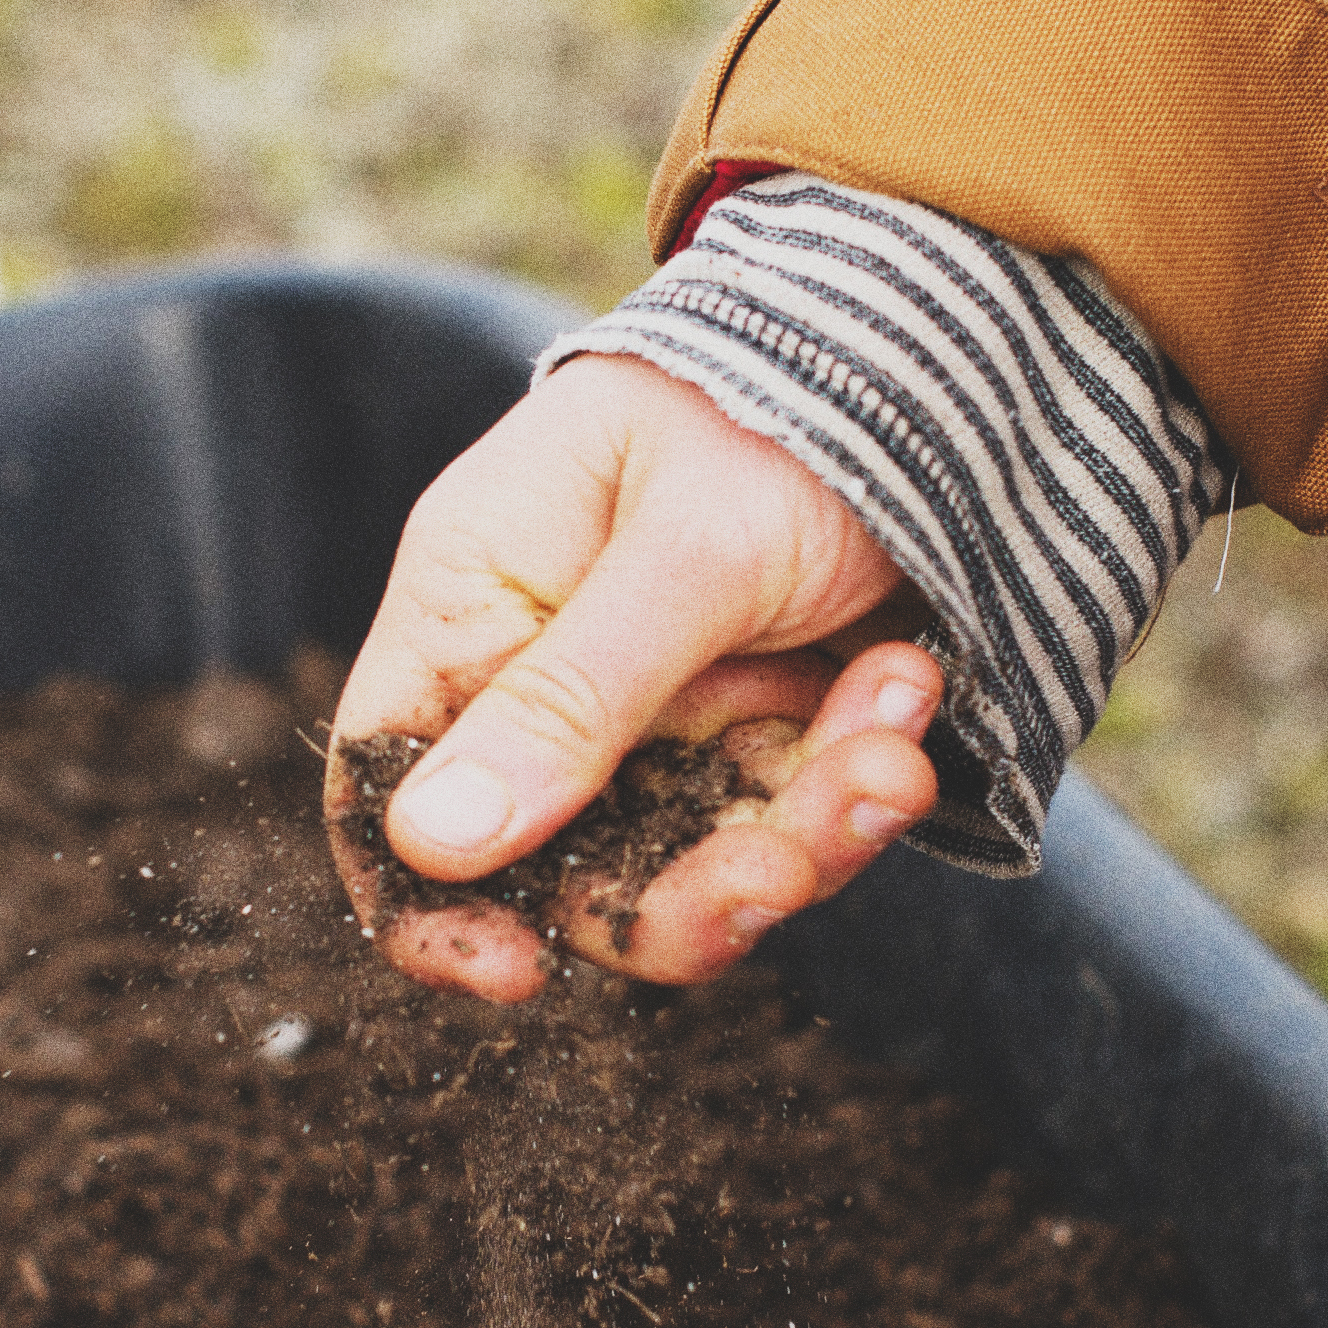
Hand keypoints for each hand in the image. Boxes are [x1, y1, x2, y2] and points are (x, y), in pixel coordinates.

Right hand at [325, 354, 943, 1002]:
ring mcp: (661, 705)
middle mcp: (550, 668)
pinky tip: (907, 686)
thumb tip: (431, 845)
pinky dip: (860, 772)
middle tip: (784, 869)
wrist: (937, 353)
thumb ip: (571, 696)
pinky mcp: (761, 721)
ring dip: (804, 831)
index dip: (430, 900)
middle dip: (687, 887)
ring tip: (891, 759)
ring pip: (696, 854)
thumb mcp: (682, 552)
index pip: (391, 780)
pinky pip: (790, 813)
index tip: (517, 974)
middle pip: (567, 858)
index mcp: (475, 598)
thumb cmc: (775, 409)